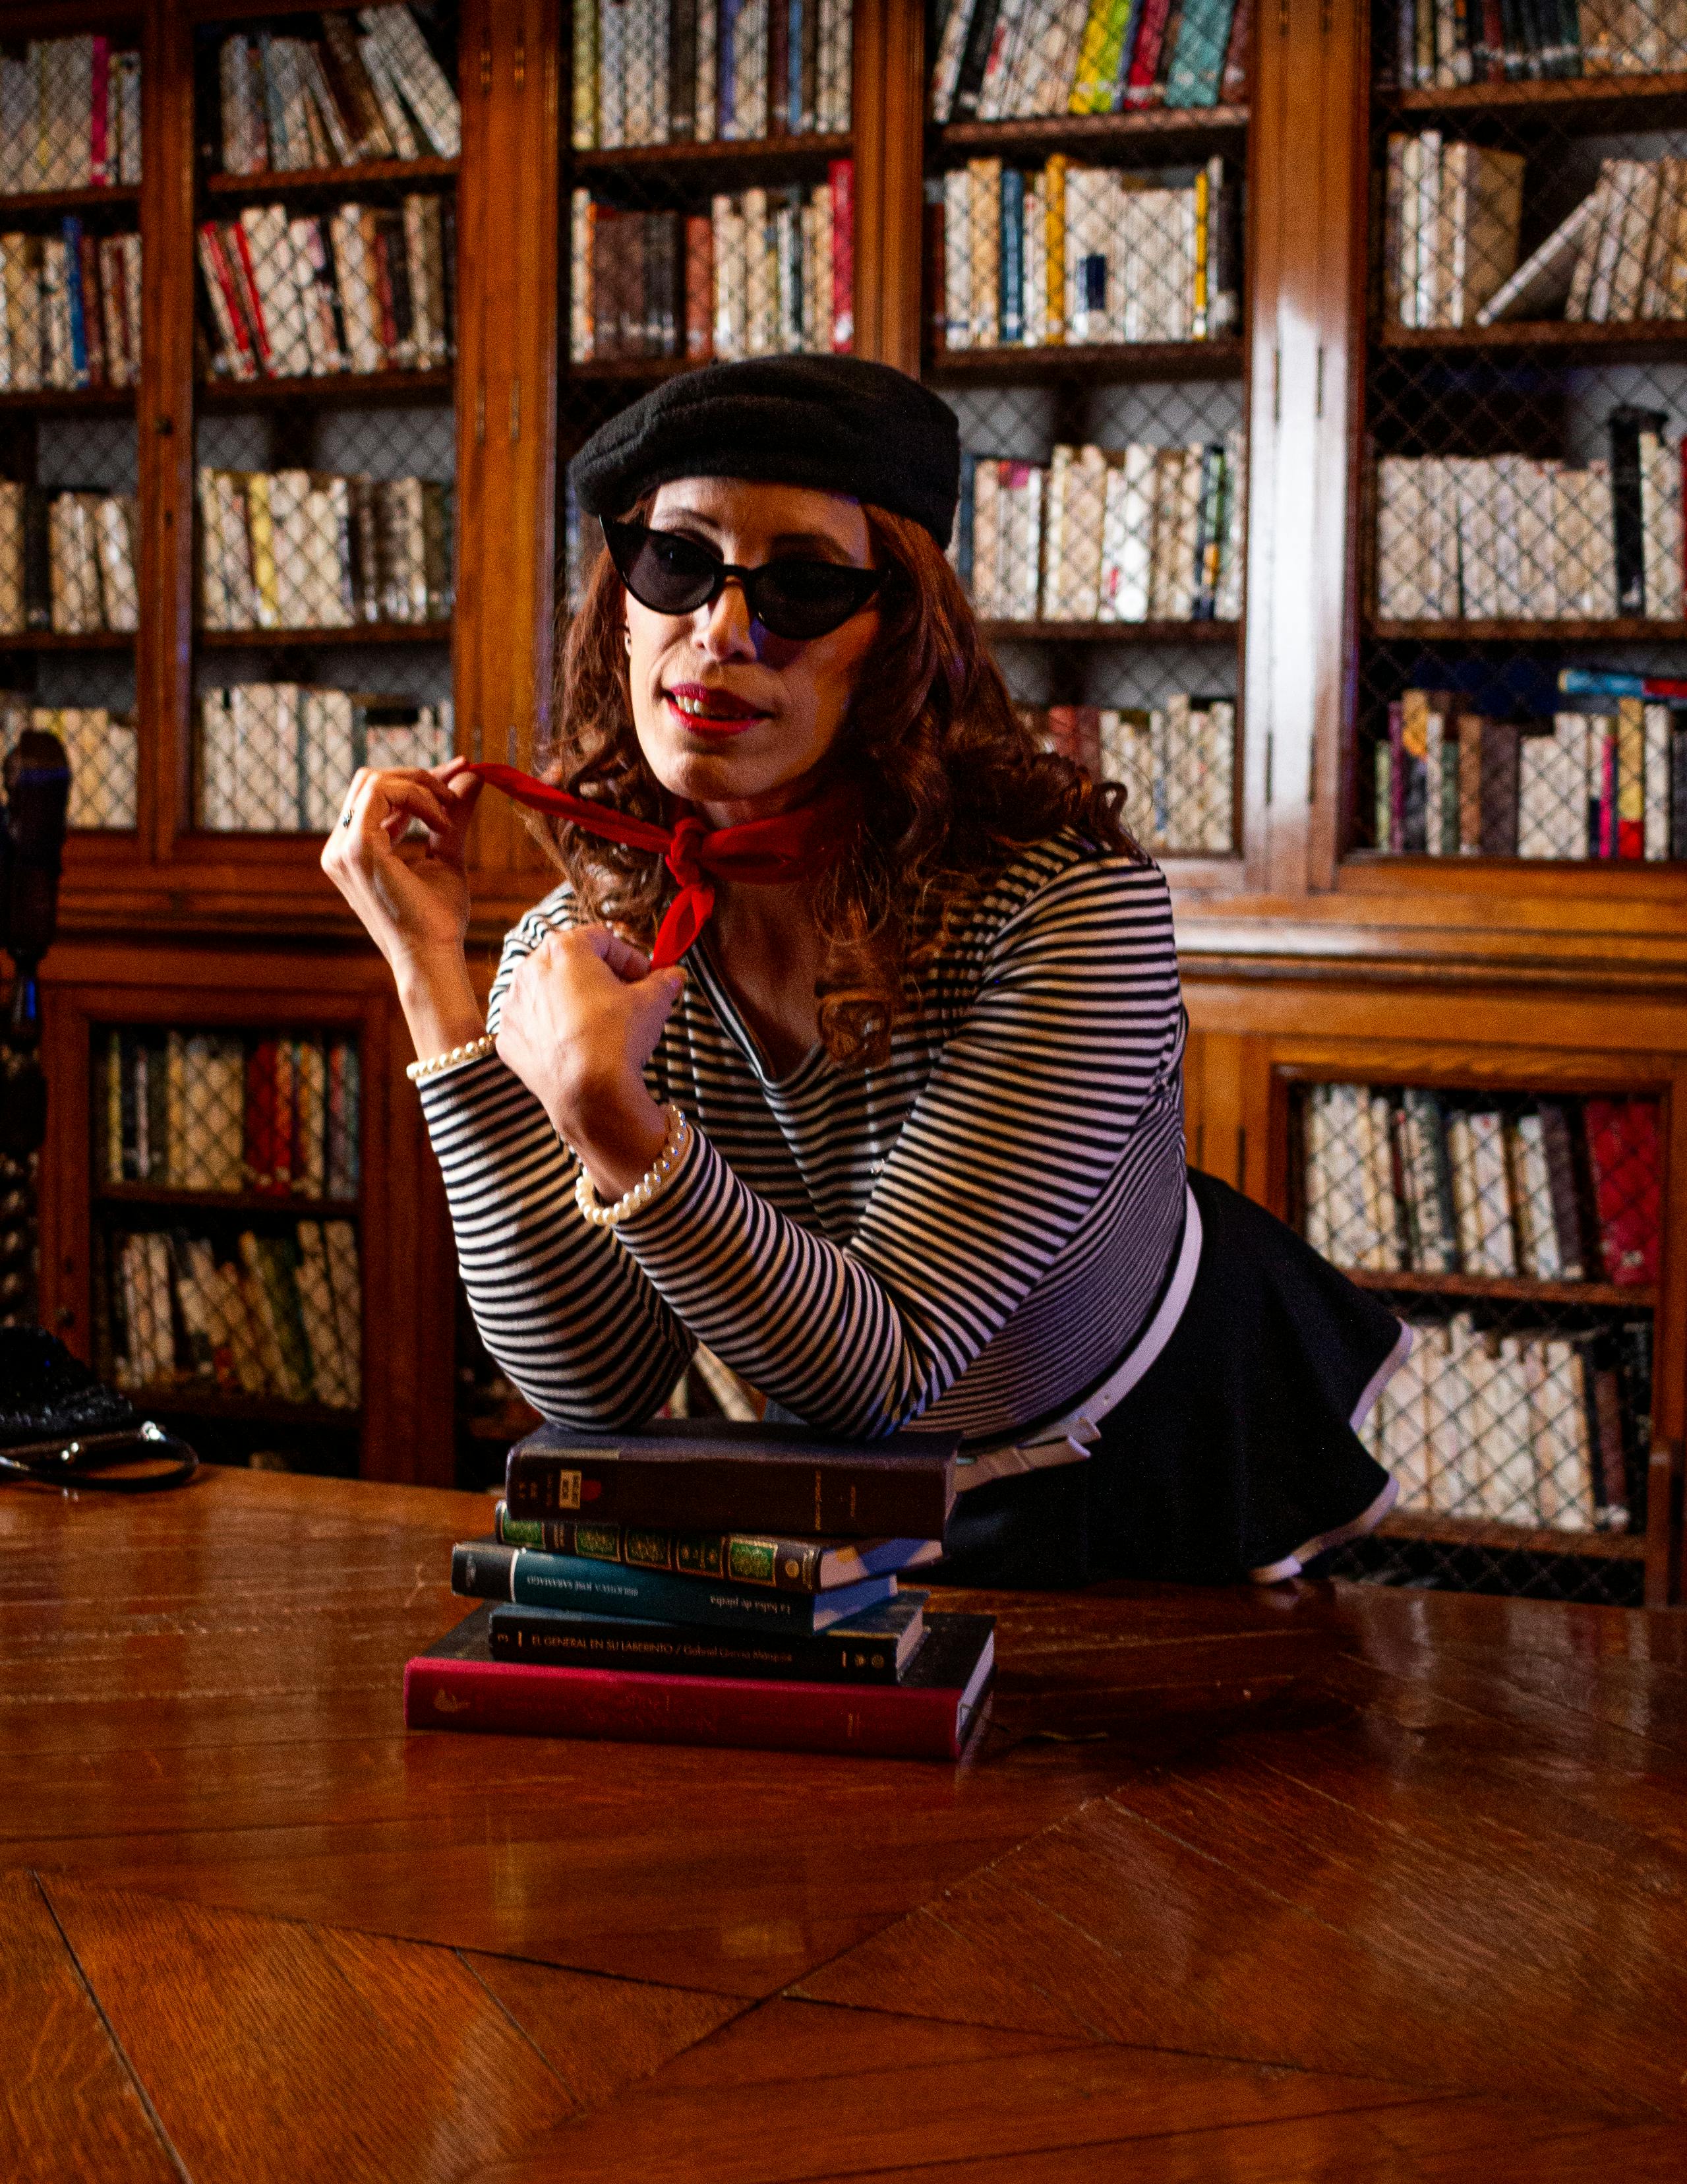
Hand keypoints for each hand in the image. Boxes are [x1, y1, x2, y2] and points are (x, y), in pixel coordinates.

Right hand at [321, 757, 481, 967]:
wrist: (432, 956)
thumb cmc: (437, 919)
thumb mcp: (446, 854)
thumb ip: (453, 815)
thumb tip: (471, 774)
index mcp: (352, 850)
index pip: (376, 795)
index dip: (418, 779)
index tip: (459, 774)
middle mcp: (339, 848)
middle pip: (370, 780)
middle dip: (419, 775)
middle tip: (457, 785)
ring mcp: (342, 848)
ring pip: (373, 781)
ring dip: (420, 785)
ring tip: (449, 810)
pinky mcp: (356, 849)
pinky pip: (381, 793)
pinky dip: (417, 797)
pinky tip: (441, 822)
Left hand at [496, 925, 685, 1195]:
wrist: (589, 1094)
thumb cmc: (617, 1039)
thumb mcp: (652, 1003)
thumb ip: (662, 982)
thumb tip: (674, 975)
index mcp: (564, 949)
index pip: (602, 939)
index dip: (630, 957)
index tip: (646, 976)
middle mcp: (529, 970)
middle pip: (570, 963)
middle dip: (599, 977)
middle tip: (624, 998)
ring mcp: (514, 1005)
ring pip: (548, 993)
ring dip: (572, 1001)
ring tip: (598, 1024)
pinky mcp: (507, 1038)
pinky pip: (532, 1024)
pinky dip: (551, 1030)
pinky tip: (574, 1045)